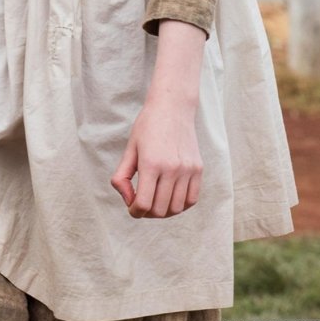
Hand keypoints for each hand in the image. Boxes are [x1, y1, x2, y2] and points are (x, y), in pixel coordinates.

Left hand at [110, 97, 202, 217]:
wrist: (172, 108)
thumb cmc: (147, 127)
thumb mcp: (130, 148)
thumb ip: (122, 176)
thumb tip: (127, 200)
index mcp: (151, 163)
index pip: (143, 203)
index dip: (134, 211)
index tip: (131, 208)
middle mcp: (171, 169)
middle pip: (159, 209)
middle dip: (147, 212)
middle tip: (142, 204)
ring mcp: (187, 170)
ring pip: (176, 208)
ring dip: (164, 211)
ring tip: (156, 200)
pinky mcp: (198, 169)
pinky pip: (191, 200)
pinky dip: (180, 205)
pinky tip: (170, 196)